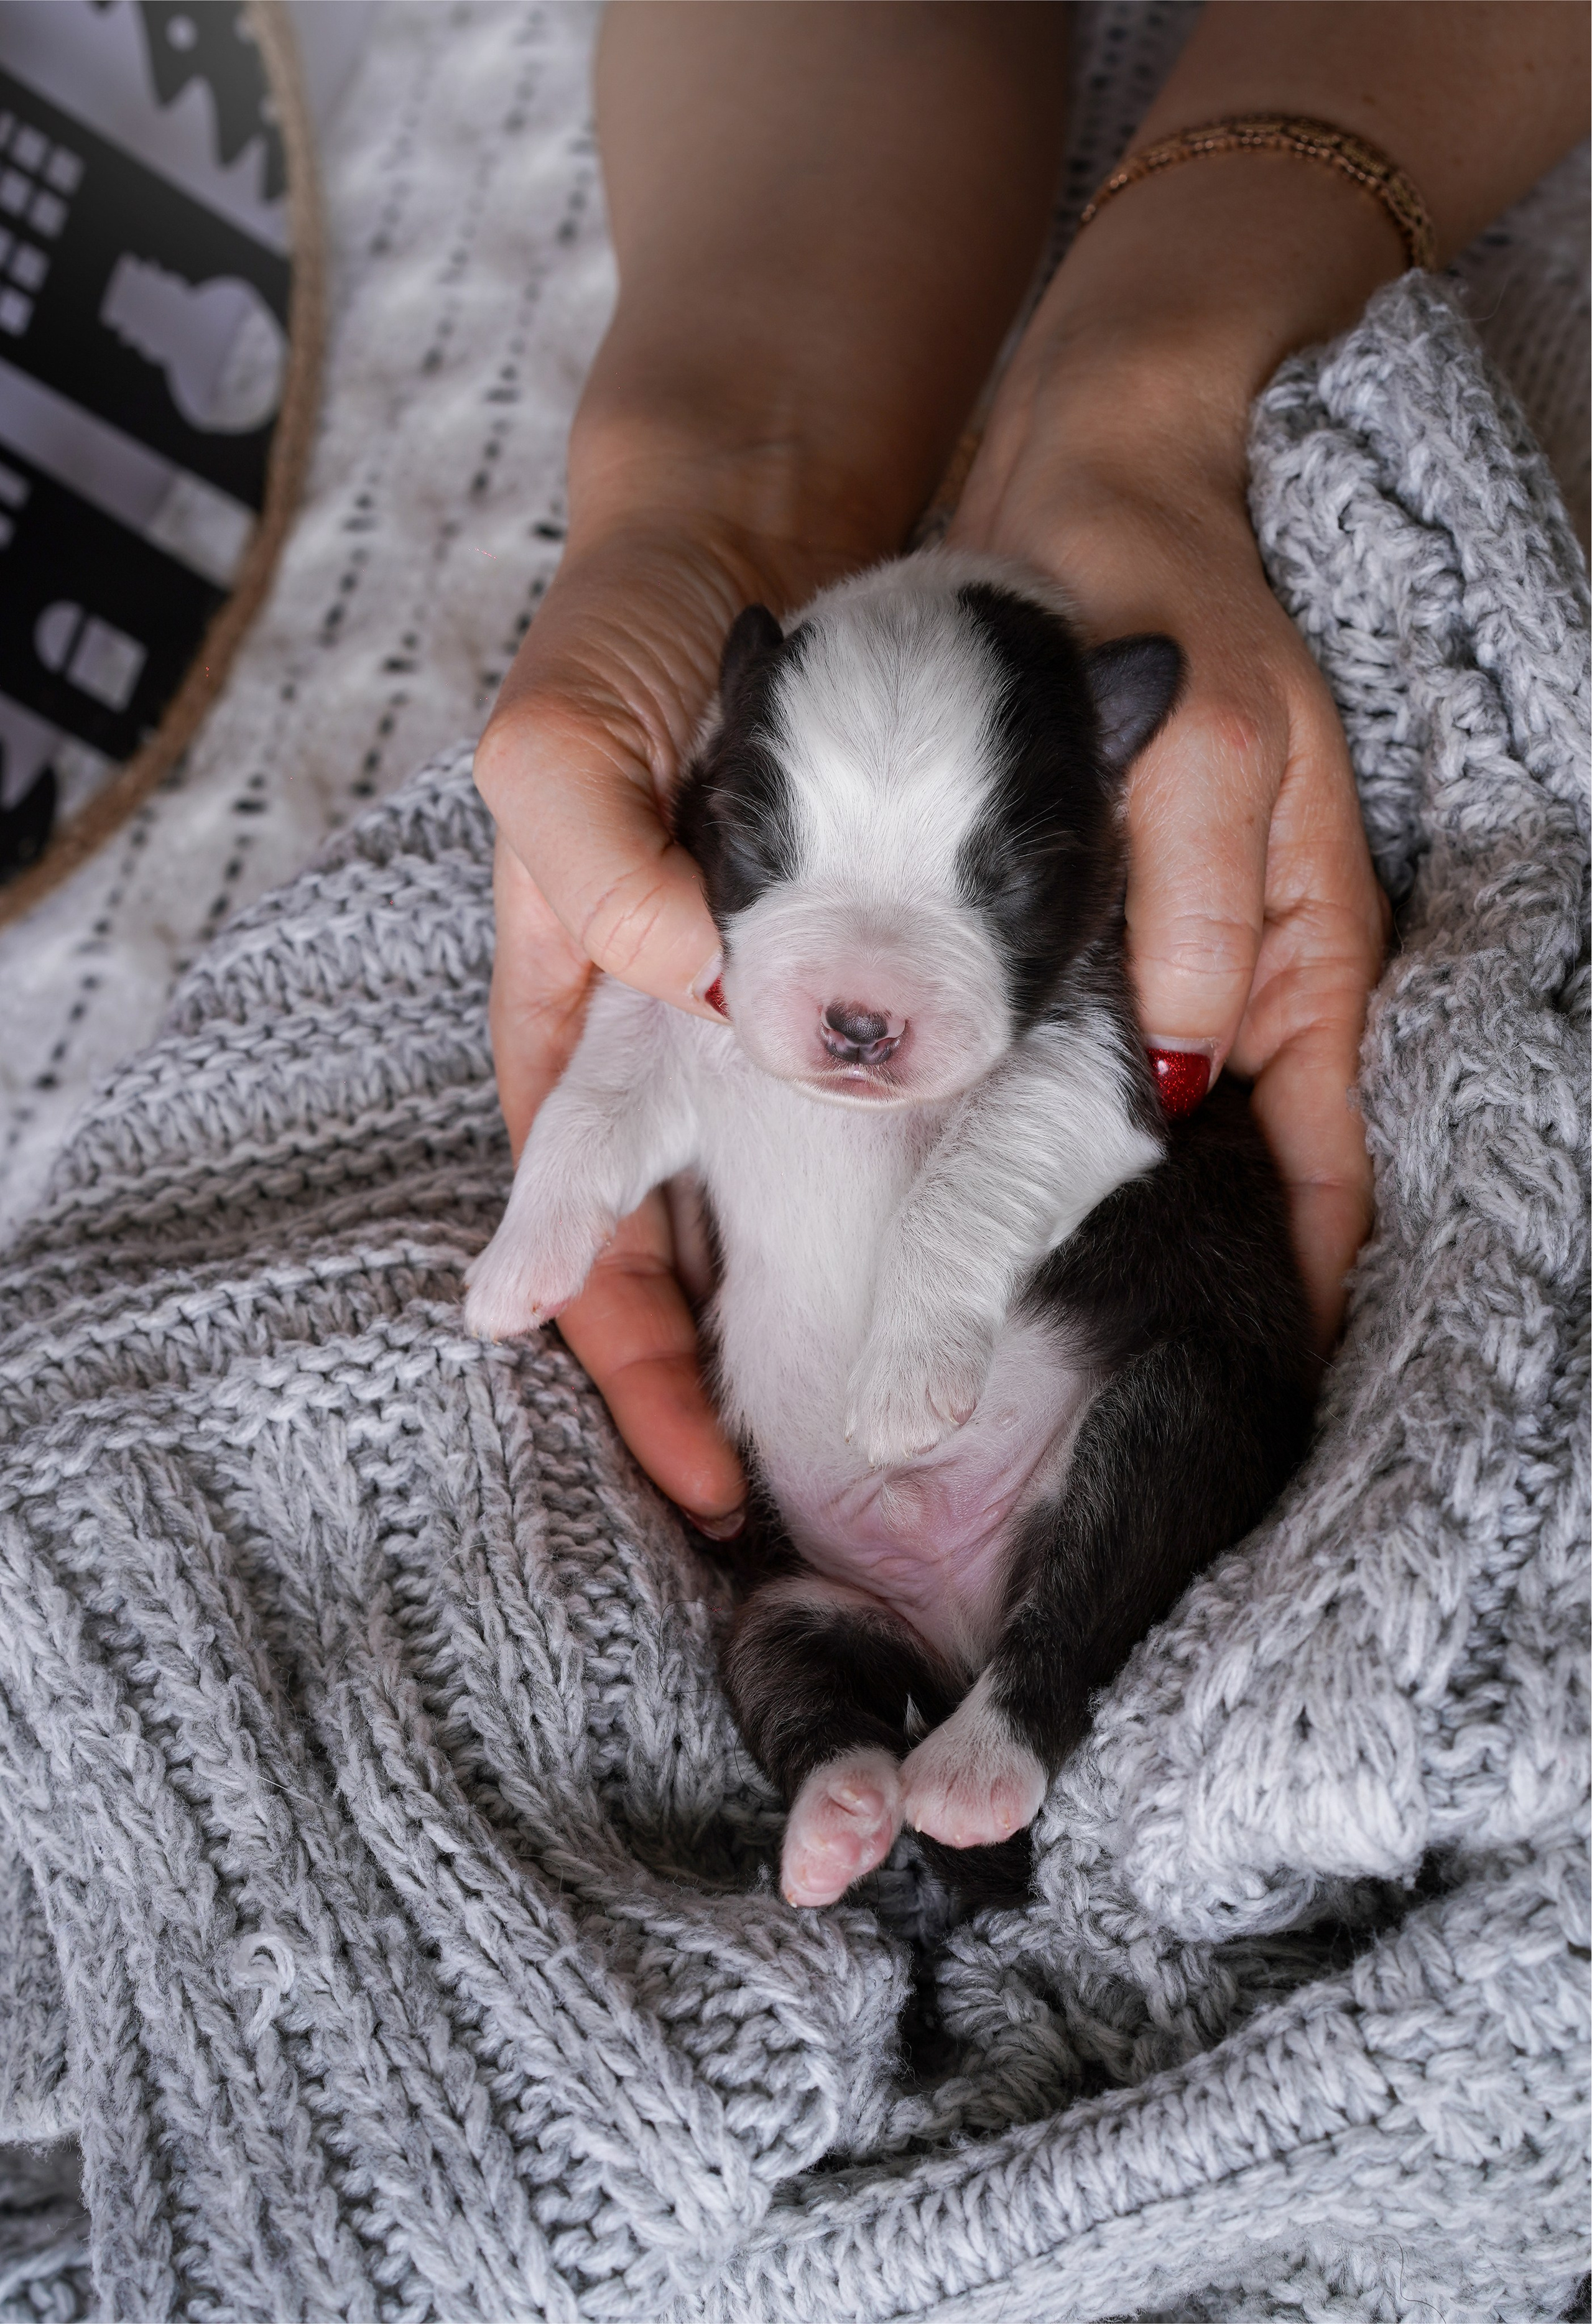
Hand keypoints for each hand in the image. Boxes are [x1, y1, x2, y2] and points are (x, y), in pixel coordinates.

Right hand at [473, 483, 865, 1532]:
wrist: (754, 526)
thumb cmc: (627, 633)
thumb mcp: (561, 744)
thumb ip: (599, 869)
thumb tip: (691, 988)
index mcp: (575, 1001)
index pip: (583, 1212)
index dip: (617, 1340)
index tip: (688, 1457)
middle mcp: (667, 1026)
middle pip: (666, 1238)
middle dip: (700, 1371)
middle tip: (760, 1498)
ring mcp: (760, 1001)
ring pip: (766, 1194)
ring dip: (792, 1309)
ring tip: (853, 1429)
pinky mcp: (855, 961)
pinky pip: (873, 1106)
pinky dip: (895, 1192)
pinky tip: (939, 1270)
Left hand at [952, 150, 1399, 1348]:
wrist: (1087, 478)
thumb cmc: (1162, 599)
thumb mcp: (1200, 746)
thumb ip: (1195, 906)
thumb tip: (1185, 1064)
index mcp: (1296, 942)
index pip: (1322, 1150)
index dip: (1300, 1267)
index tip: (1260, 1374)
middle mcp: (1236, 966)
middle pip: (1245, 1161)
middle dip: (1206, 1267)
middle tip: (1120, 1381)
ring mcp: (1166, 946)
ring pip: (1158, 1123)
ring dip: (1116, 1216)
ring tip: (1038, 1328)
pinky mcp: (1093, 917)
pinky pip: (1085, 1055)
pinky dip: (1051, 1126)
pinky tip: (978, 1189)